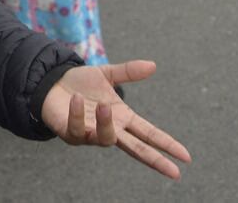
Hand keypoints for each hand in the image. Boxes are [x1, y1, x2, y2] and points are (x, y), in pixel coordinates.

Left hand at [41, 61, 191, 180]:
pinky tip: (76, 98)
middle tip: (173, 172)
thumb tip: (153, 65)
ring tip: (104, 106)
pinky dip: (78, 114)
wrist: (51, 83)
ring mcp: (91, 134)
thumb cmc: (81, 83)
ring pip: (106, 139)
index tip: (186, 156)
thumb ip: (128, 72)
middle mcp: (110, 129)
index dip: (167, 144)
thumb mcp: (106, 74)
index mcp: (123, 118)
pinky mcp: (71, 133)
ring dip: (106, 124)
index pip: (149, 134)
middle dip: (155, 160)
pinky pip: (77, 129)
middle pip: (136, 150)